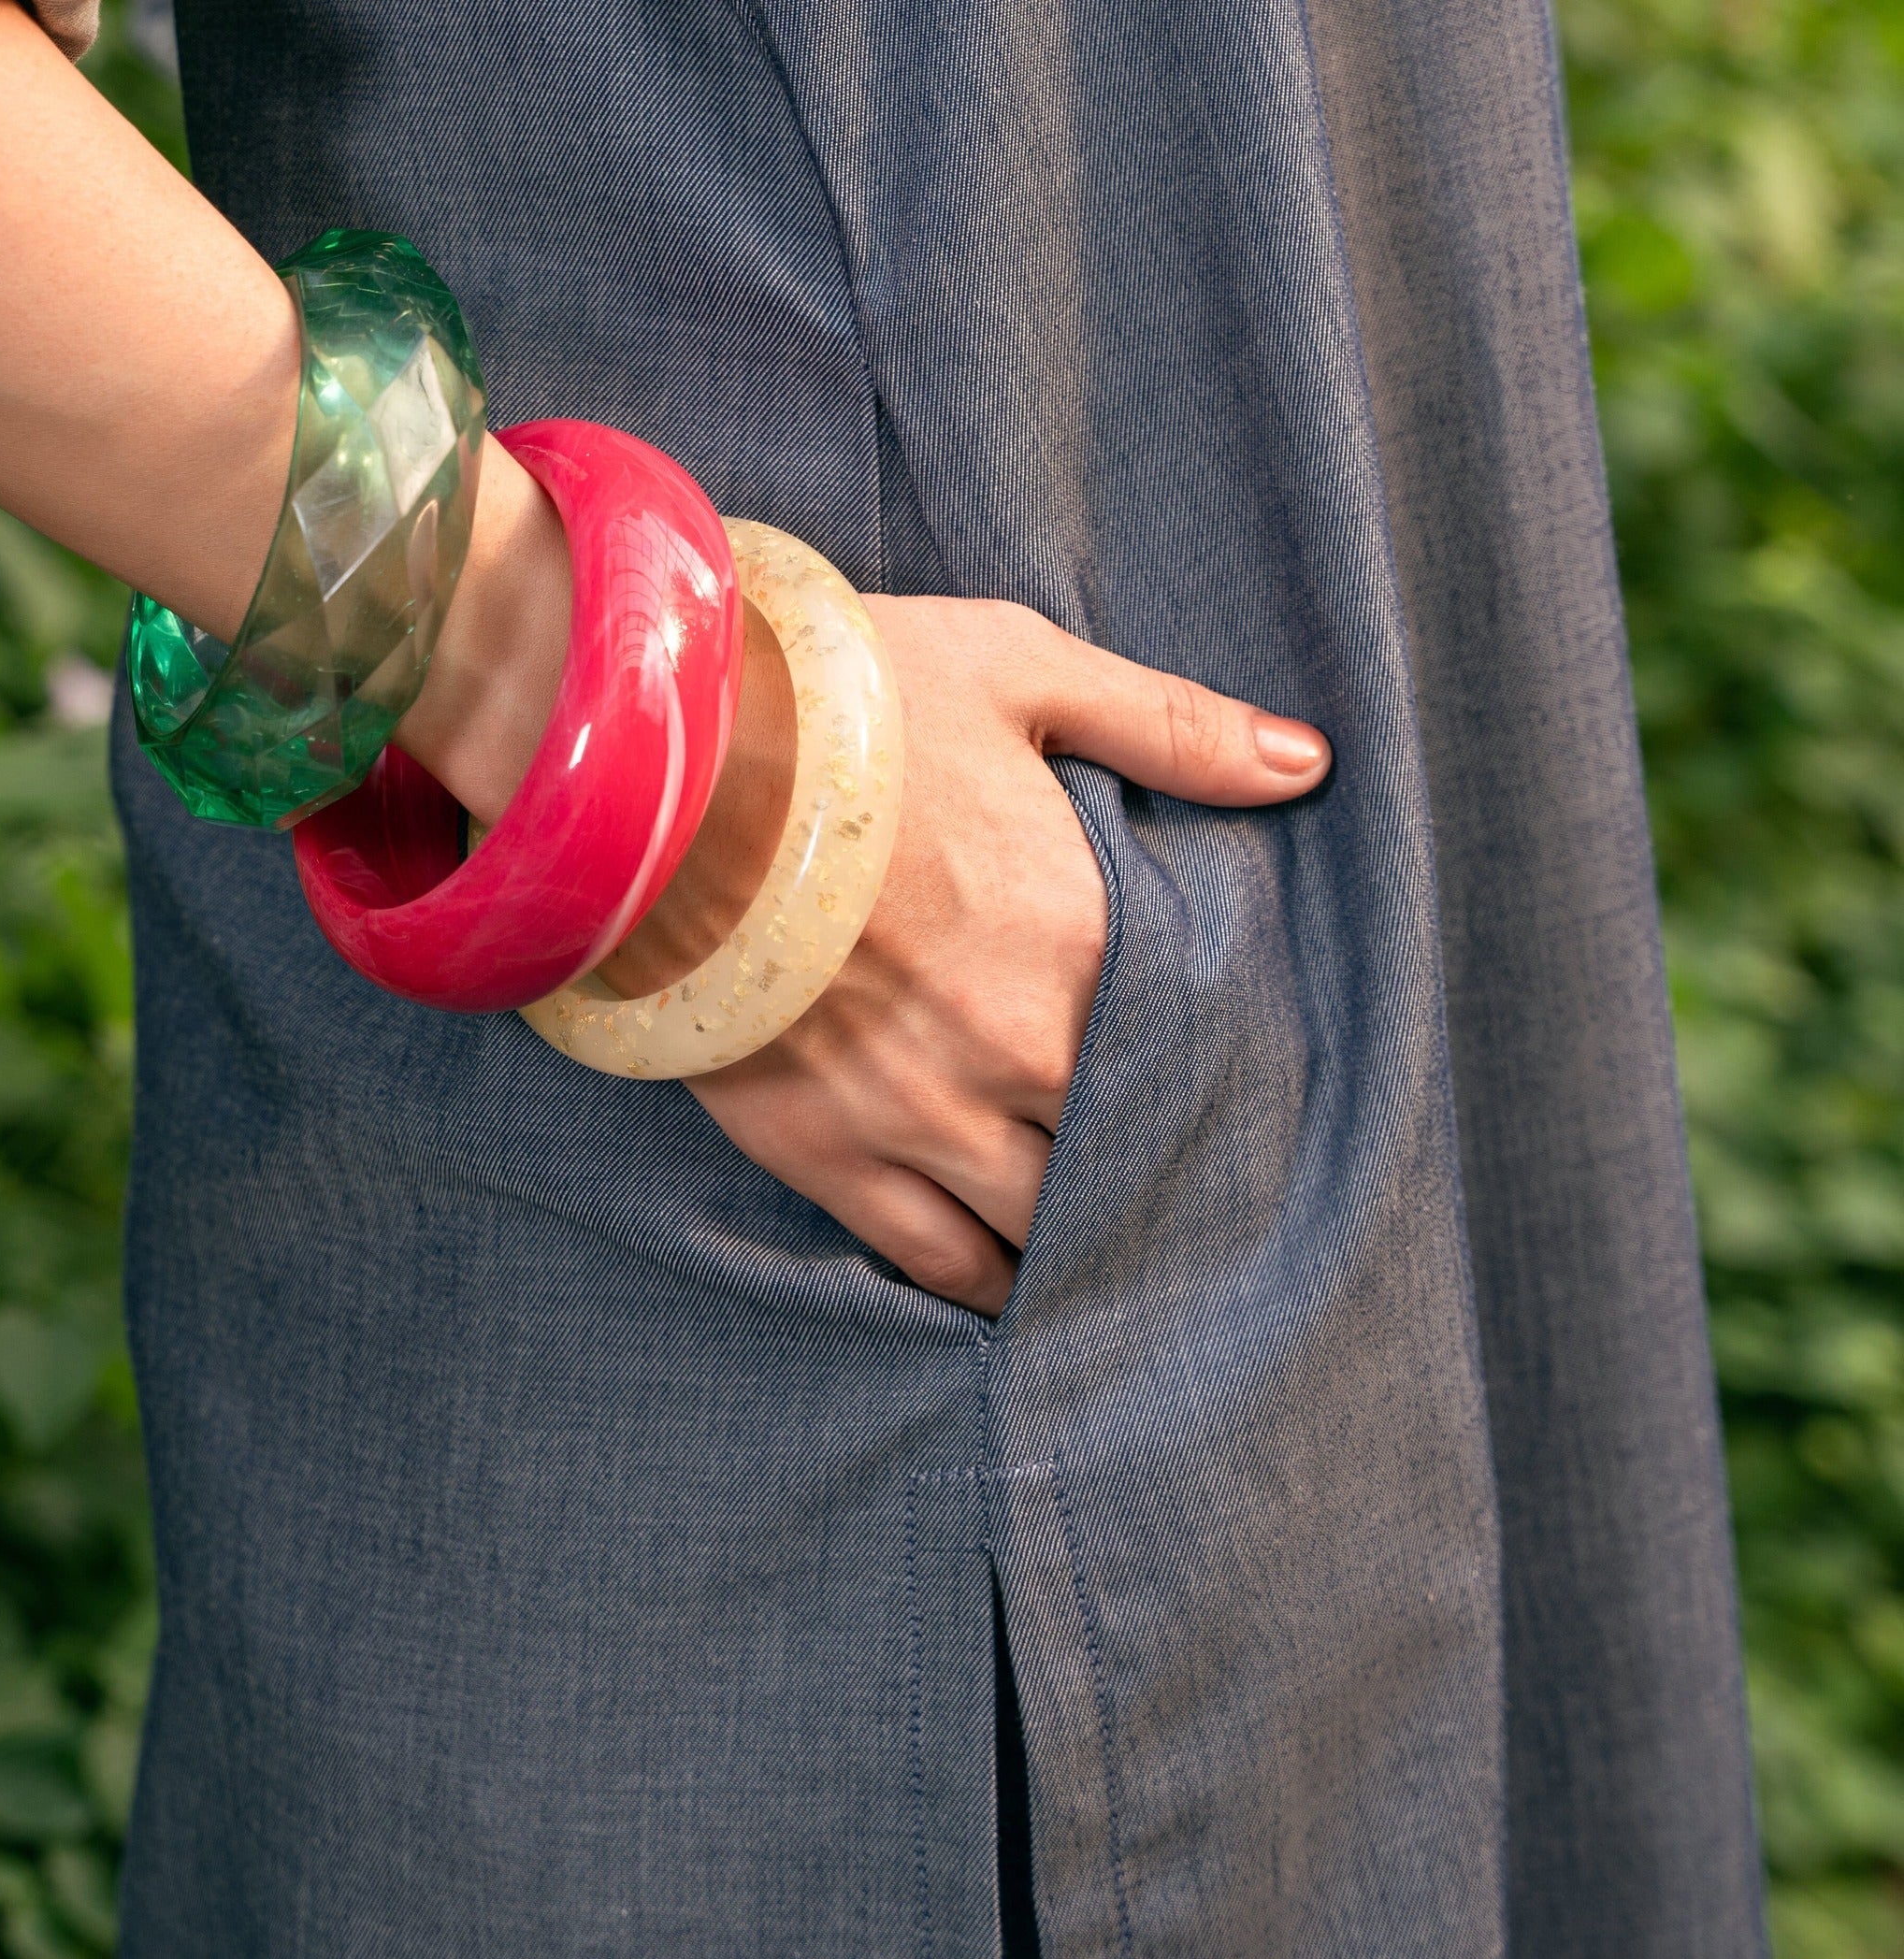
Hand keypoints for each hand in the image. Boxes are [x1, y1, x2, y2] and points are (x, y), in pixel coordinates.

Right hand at [657, 601, 1329, 1315]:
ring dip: (1076, 1238)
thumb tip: (1304, 764)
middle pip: (1125, 1157)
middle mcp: (1021, 1049)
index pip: (1199, 1056)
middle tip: (1180, 1186)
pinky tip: (1008, 1287)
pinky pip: (928, 1257)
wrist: (654, 762)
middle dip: (1153, 1172)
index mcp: (1089, 938)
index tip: (1238, 1100)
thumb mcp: (1021, 671)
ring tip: (1106, 1247)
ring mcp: (920, 1113)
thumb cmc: (842, 701)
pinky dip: (980, 1284)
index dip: (1221, 1086)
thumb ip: (1170, 727)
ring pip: (1037, 1226)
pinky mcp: (822, 1150)